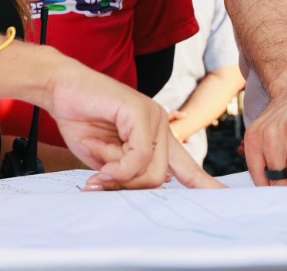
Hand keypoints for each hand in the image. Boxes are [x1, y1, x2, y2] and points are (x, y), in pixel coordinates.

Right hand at [42, 59, 221, 189]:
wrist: (62, 89)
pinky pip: (139, 154)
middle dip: (130, 186)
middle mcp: (161, 126)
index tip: (225, 198)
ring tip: (99, 165)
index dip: (204, 185)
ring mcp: (154, 116)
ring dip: (120, 176)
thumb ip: (125, 175)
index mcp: (157, 138)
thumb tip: (146, 190)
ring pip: (152, 169)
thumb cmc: (83, 121)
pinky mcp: (141, 110)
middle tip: (102, 181)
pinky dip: (117, 166)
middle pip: (162, 178)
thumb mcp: (105, 160)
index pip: (187, 168)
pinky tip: (103, 163)